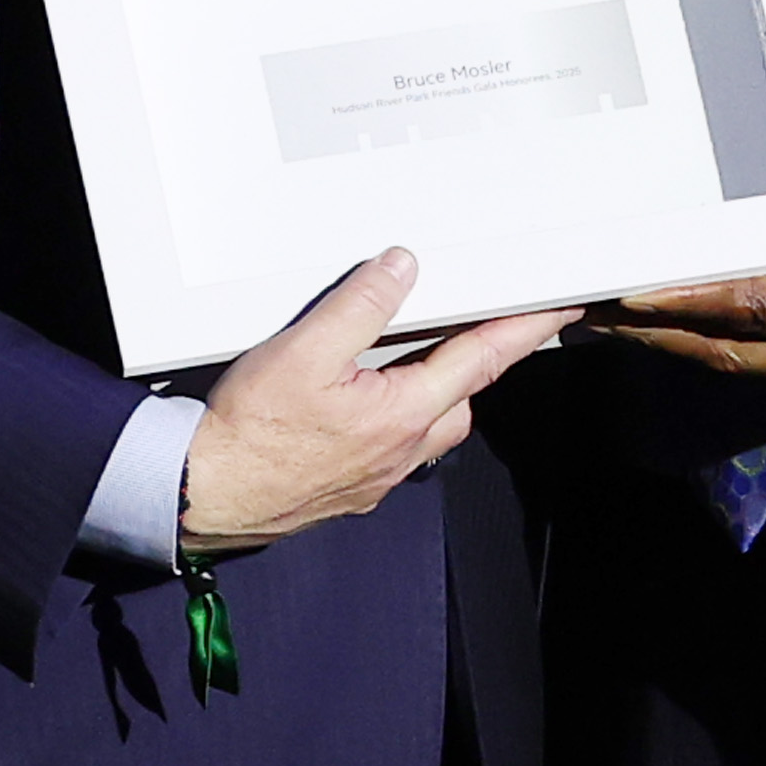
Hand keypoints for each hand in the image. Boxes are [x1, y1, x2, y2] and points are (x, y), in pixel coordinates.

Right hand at [181, 250, 563, 552]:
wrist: (204, 495)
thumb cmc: (248, 435)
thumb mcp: (303, 352)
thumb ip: (359, 308)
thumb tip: (400, 270)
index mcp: (403, 413)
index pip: (484, 358)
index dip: (527, 328)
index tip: (561, 308)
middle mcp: (402, 450)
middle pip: (463, 395)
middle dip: (475, 358)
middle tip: (477, 321)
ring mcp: (379, 475)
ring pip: (430, 425)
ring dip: (432, 390)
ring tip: (411, 354)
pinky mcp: (352, 488)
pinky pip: (395, 447)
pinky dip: (396, 416)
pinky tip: (363, 401)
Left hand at [614, 165, 765, 398]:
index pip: (754, 308)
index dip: (684, 301)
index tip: (625, 293)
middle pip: (734, 354)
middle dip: (659, 338)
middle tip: (594, 318)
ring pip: (751, 366)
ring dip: (685, 346)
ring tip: (626, 326)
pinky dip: (729, 346)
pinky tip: (699, 327)